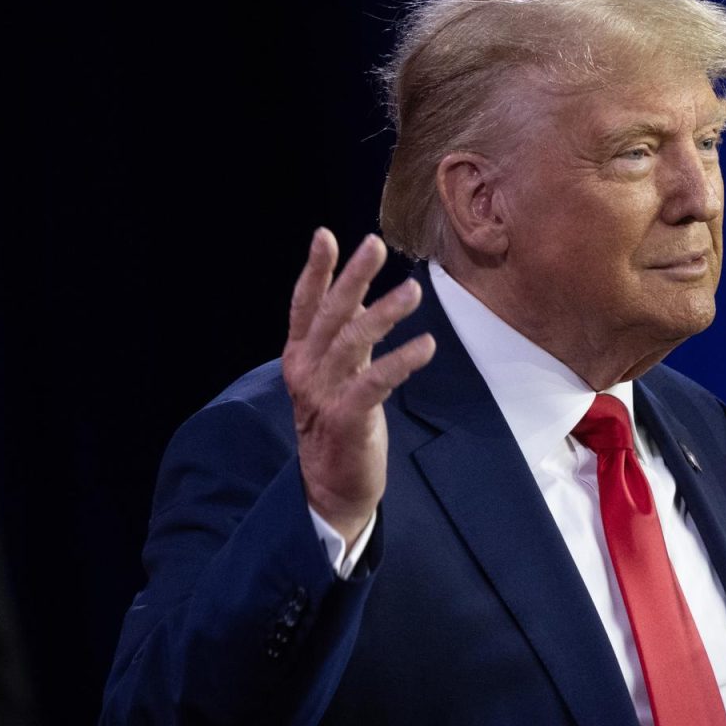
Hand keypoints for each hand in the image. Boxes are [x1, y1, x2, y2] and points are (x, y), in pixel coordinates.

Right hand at [282, 228, 435, 543]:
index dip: (315, 270)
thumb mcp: (337, 374)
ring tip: (413, 290)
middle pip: (329, 315)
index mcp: (300, 357)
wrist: (330, 489)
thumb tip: (354, 291)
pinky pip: (374, 382)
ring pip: (351, 342)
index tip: (326, 235)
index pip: (304, 305)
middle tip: (375, 244)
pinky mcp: (346, 419)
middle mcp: (306, 371)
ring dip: (383, 313)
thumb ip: (343, 336)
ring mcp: (323, 396)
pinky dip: (401, 361)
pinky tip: (425, 345)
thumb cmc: (338, 424)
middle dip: (352, 277)